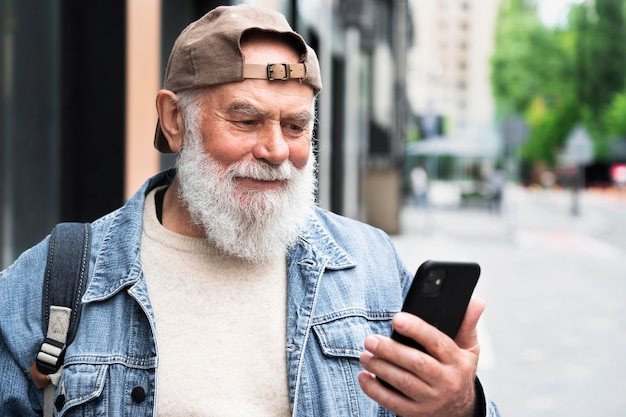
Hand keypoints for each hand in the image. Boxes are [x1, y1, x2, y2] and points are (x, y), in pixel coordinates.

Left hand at [358, 298, 485, 416]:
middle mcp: (446, 382)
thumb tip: (476, 302)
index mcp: (458, 362)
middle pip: (416, 363)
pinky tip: (364, 377)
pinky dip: (375, 390)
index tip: (396, 319)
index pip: (437, 342)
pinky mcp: (416, 413)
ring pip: (402, 382)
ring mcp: (430, 400)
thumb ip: (467, 325)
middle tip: (370, 339)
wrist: (460, 412)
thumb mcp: (469, 350)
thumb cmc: (459, 372)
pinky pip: (392, 402)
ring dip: (380, 368)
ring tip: (364, 355)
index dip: (416, 329)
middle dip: (390, 350)